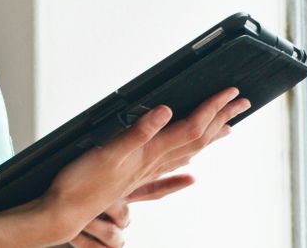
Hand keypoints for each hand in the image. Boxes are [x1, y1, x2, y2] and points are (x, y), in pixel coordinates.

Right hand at [39, 87, 250, 243]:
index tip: (230, 93)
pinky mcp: (133, 181)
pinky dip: (183, 168)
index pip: (192, 128)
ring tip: (226, 128)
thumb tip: (164, 111)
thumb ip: (137, 132)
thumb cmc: (81, 184)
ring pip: (187, 153)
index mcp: (150, 154)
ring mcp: (145, 174)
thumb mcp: (108, 153)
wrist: (64, 213)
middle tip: (242, 104)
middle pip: (198, 140)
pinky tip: (190, 173)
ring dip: (208, 138)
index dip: (213, 109)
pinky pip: (168, 174)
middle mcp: (153, 164)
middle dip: (221, 119)